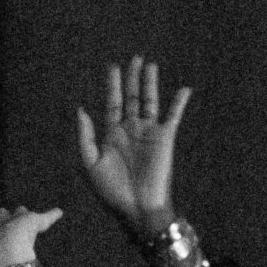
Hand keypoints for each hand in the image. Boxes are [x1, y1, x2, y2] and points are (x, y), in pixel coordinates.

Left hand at [0, 204, 61, 266]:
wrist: (2, 254)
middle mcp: (1, 230)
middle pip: (2, 219)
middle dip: (1, 217)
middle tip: (1, 213)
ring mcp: (19, 228)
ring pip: (20, 217)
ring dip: (21, 215)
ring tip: (22, 212)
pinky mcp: (35, 224)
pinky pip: (46, 218)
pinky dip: (52, 214)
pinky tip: (59, 212)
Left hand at [75, 57, 191, 237]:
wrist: (136, 208)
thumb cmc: (111, 191)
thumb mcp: (90, 163)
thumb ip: (85, 136)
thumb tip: (81, 109)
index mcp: (112, 135)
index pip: (112, 103)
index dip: (112, 84)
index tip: (113, 67)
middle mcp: (131, 130)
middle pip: (131, 97)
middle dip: (131, 78)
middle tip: (133, 58)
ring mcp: (149, 133)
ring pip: (150, 101)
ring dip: (150, 83)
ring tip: (149, 64)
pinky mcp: (165, 139)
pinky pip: (173, 116)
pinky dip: (179, 103)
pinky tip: (185, 89)